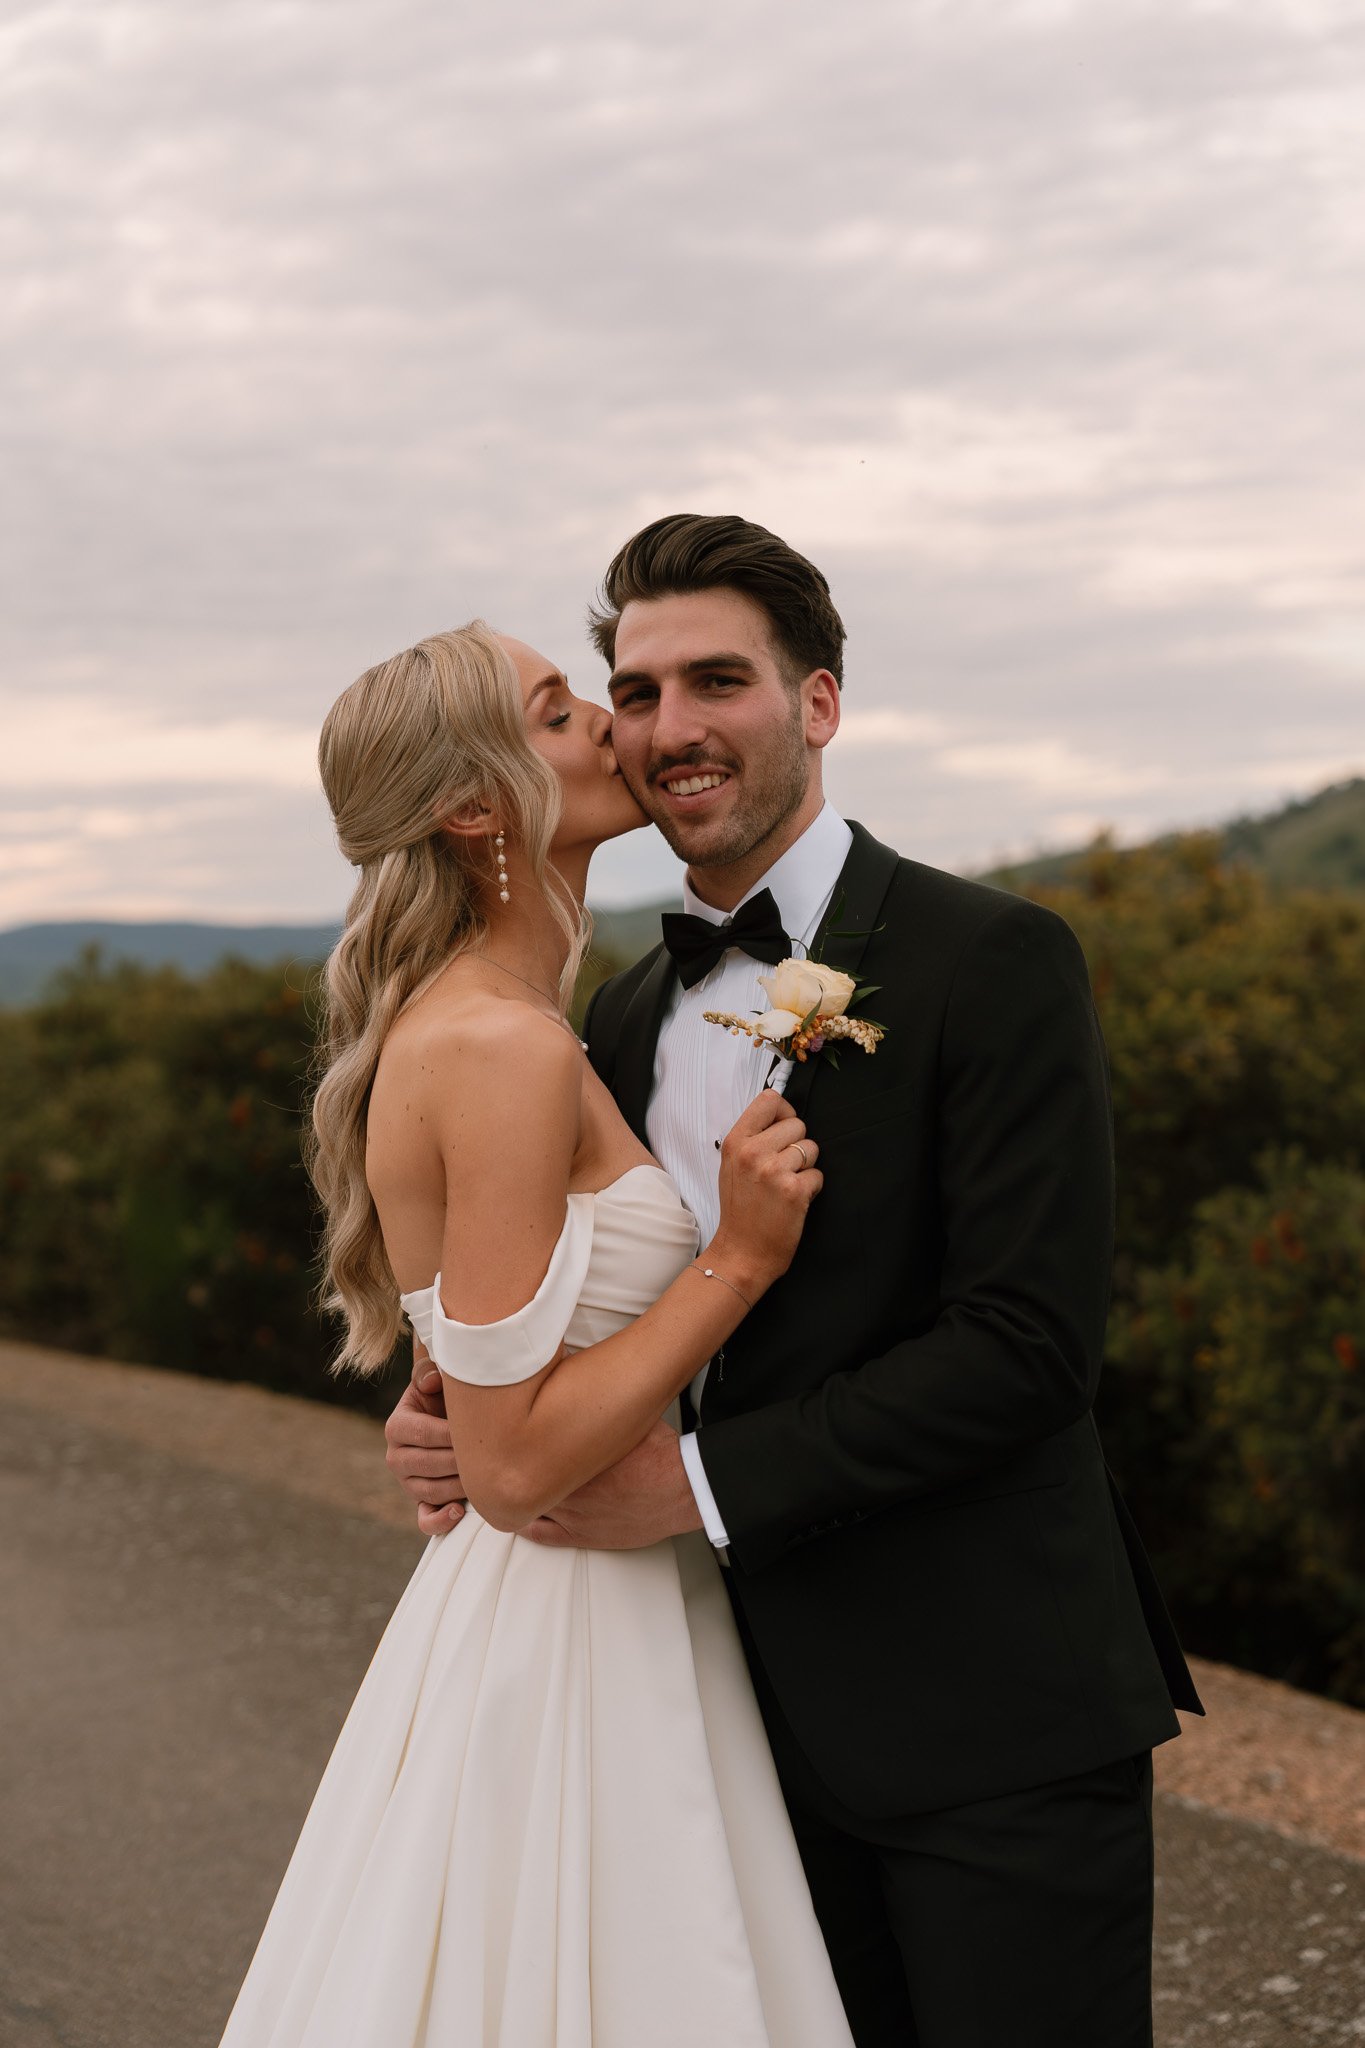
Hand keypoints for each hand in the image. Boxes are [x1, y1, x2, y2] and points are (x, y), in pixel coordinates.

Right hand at [384, 1347, 467, 1536]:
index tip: (478, 1430)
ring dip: (460, 1484)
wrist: (453, 1420)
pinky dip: (441, 1521)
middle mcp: (396, 1457)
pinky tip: (460, 1511)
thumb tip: (432, 1381)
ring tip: (486, 1476)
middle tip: (490, 1454)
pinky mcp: (421, 1503)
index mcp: (397, 1426)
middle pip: (427, 1464)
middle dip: (459, 1460)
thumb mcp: (437, 1380)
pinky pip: (426, 1520)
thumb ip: (429, 1373)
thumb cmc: (449, 1398)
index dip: (450, 1433)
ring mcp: (408, 1483)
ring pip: (431, 1491)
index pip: (421, 1433)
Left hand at [518, 1420, 702, 1549]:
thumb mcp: (621, 1415)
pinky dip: (524, 1522)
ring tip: (508, 1481)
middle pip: (520, 1473)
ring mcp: (569, 1513)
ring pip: (524, 1502)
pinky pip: (539, 1533)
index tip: (505, 1428)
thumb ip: (592, 1404)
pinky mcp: (580, 1535)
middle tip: (501, 1453)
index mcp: (568, 1452)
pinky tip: (518, 1513)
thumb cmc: (656, 1453)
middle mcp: (562, 1484)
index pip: (522, 1444)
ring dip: (516, 1491)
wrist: (681, 1489)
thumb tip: (578, 1380)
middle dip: (510, 1462)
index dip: (509, 1436)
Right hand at [710, 1088, 822, 1296]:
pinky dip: (811, 1188)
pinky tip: (793, 1201)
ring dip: (805, 1167)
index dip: (784, 1112)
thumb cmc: (739, 1209)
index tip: (782, 1129)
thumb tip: (781, 1114)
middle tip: (782, 1169)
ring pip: (811, 1149)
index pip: (770, 1100)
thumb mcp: (732, 1165)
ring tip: (785, 1185)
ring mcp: (774, 1171)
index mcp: (736, 1142)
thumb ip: (753, 1138)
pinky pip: (818, 1174)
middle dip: (797, 1145)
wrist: (741, 1253)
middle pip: (797, 1124)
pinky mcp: (794, 1191)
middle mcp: (753, 1152)